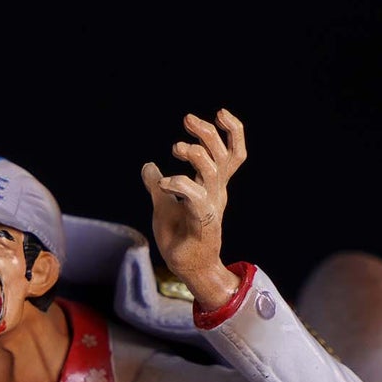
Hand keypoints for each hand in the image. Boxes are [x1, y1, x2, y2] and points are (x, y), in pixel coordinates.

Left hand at [140, 108, 246, 307]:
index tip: (219, 113)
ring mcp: (211, 207)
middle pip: (225, 156)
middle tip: (187, 120)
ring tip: (176, 147)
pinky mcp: (202, 223)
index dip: (232, 131)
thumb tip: (148, 166)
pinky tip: (162, 183)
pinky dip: (179, 184)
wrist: (187, 269)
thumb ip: (157, 185)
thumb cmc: (180, 238)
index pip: (232, 153)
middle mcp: (216, 193)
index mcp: (213, 186)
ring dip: (196, 154)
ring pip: (214, 171)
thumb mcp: (163, 206)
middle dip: (208, 133)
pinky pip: (196, 198)